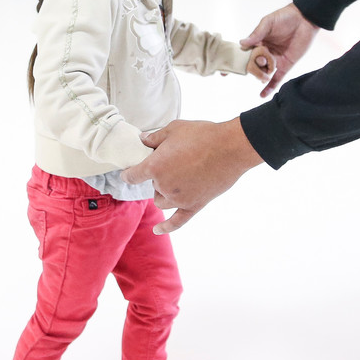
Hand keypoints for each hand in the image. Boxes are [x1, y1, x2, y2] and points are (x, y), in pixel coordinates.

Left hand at [122, 118, 263, 233]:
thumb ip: (155, 137)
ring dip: (163, 193)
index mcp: (155, 167)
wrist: (230, 147)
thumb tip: (142, 140)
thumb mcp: (174, 129)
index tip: (129, 172)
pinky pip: (177, 222)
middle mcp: (164, 186)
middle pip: (152, 187)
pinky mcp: (195, 205)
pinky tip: (158, 230)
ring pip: (162, 202)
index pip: (133, 176)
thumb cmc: (202, 135)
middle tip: (174, 162)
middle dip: (158, 177)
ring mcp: (179, 199)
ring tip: (177, 178)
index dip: (129, 173)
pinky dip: (166, 227)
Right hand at [241, 3, 319, 97]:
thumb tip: (241, 43)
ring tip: (262, 75)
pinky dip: (270, 87)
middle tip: (255, 64)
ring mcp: (274, 60)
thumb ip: (256, 33)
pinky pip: (276, 78)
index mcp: (257, 42)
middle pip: (253, 65)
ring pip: (263, 72)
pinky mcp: (285, 65)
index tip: (224, 71)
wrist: (305, 19)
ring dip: (260, 75)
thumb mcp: (268, 22)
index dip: (235, 62)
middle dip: (251, 68)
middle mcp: (264, 53)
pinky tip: (262, 95)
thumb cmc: (285, 17)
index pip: (243, 54)